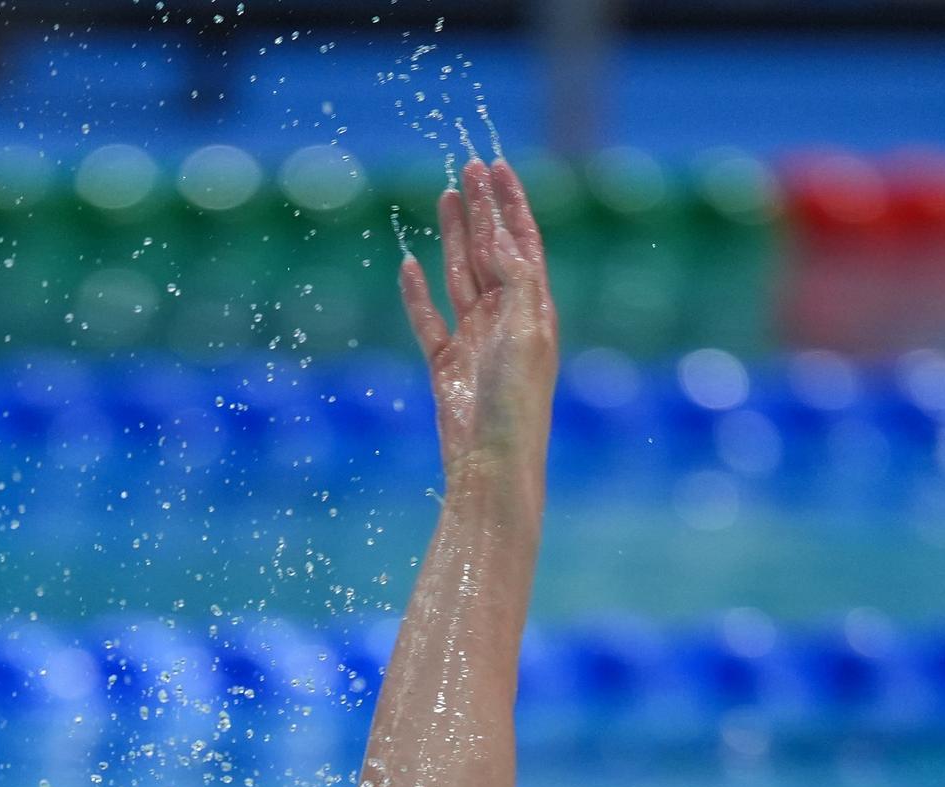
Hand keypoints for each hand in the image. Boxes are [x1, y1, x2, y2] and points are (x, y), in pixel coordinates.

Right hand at [400, 158, 557, 491]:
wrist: (491, 462)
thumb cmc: (517, 400)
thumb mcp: (524, 328)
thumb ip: (514, 277)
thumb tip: (501, 235)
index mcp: (534, 310)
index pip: (524, 243)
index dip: (512, 204)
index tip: (497, 167)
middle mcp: (506, 321)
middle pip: (492, 252)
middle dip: (482, 210)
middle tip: (468, 169)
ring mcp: (474, 342)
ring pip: (461, 276)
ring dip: (455, 238)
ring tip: (446, 197)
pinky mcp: (447, 366)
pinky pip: (429, 320)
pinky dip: (418, 293)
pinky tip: (410, 264)